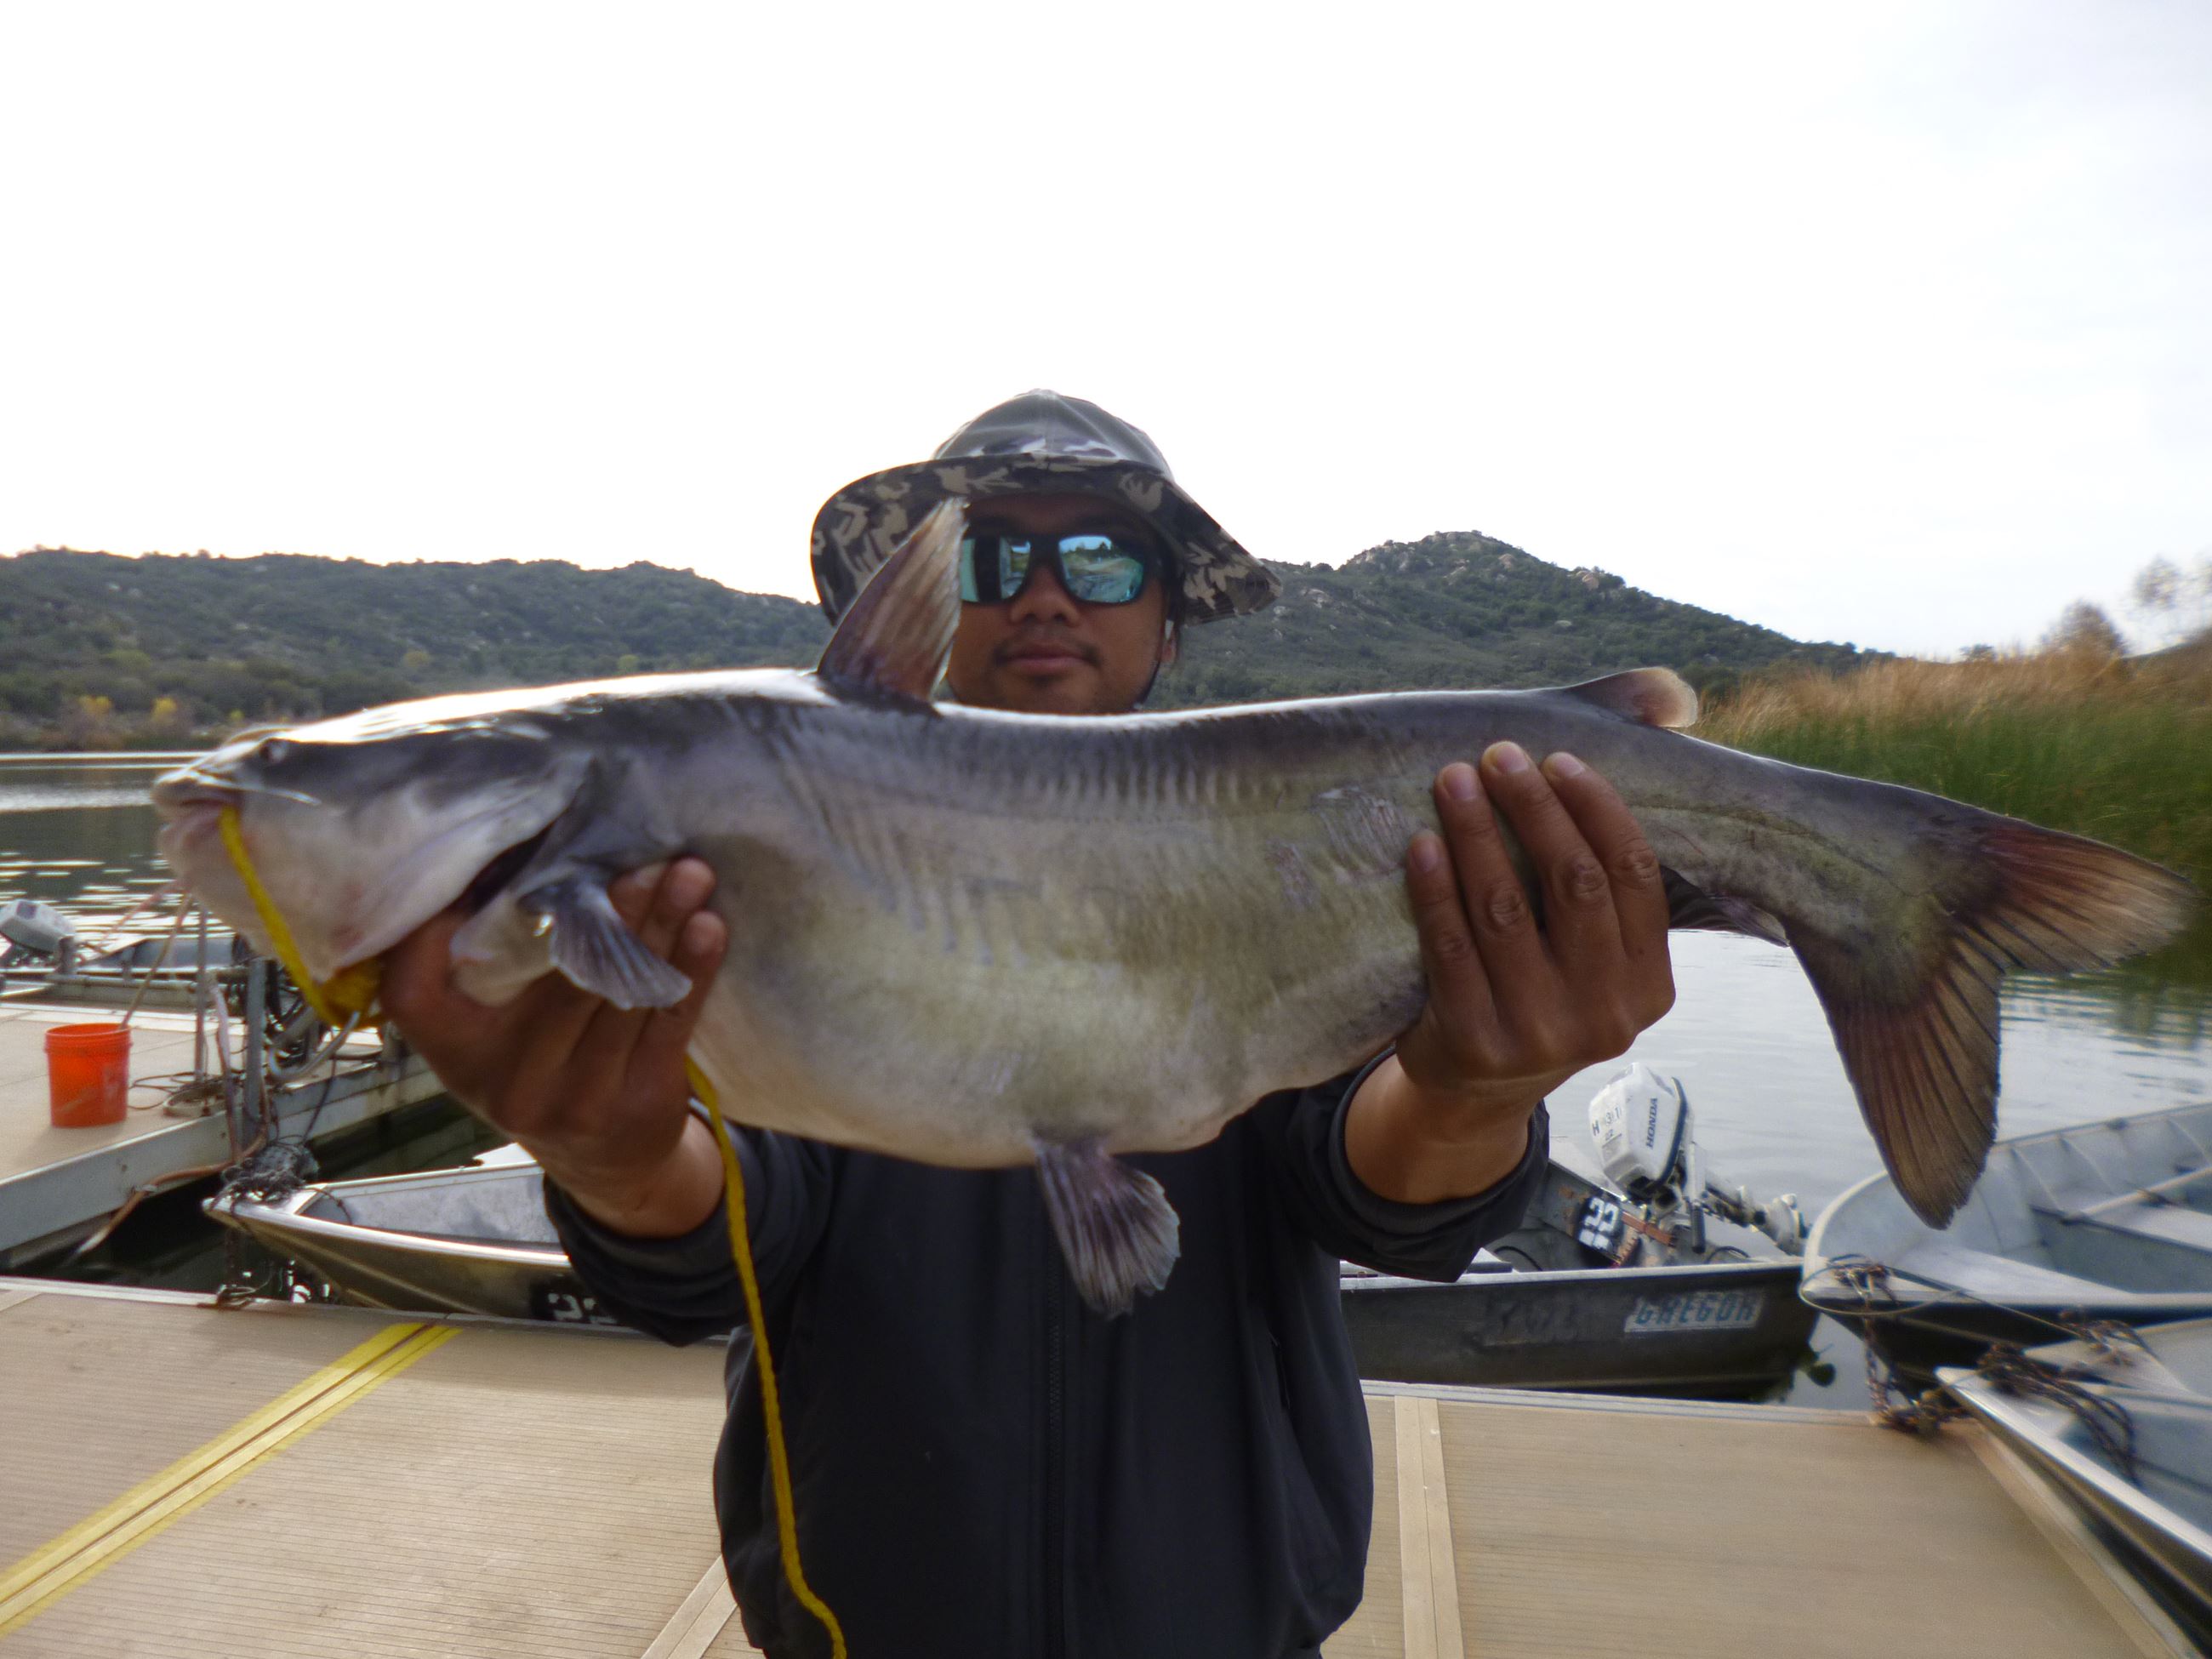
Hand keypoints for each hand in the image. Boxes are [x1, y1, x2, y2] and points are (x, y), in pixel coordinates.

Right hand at [378, 858, 729, 1236]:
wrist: (605, 1163)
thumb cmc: (543, 1062)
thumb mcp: (493, 1030)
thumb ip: (491, 963)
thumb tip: (523, 851)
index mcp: (453, 1049)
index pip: (415, 991)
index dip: (432, 934)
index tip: (490, 868)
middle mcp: (505, 1078)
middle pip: (560, 979)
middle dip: (608, 910)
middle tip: (642, 855)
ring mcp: (572, 1098)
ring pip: (622, 994)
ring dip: (660, 926)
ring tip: (690, 874)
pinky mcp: (636, 1105)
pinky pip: (668, 1024)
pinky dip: (691, 970)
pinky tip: (709, 926)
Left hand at [1345, 742, 1675, 1202]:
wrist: (1479, 1089)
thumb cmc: (1545, 983)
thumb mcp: (1596, 939)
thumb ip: (1615, 842)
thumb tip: (1671, 698)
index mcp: (1651, 983)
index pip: (1635, 875)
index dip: (1596, 808)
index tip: (1557, 758)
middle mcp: (1606, 1014)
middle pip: (1573, 885)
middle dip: (1532, 809)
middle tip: (1497, 757)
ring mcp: (1540, 1034)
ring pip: (1505, 910)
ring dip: (1475, 834)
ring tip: (1449, 781)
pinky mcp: (1476, 1044)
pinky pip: (1450, 948)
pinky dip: (1435, 888)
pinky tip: (1420, 844)